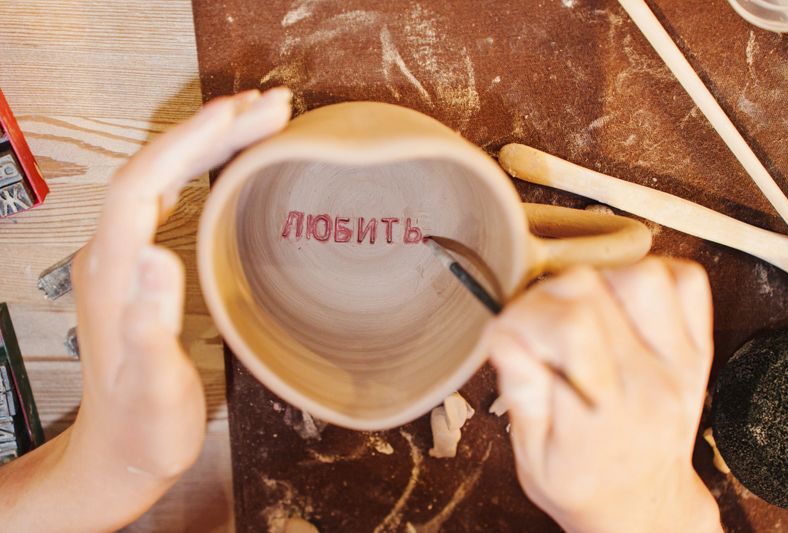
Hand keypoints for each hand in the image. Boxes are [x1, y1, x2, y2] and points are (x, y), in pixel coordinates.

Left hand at [0, 87, 291, 532]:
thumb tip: (157, 255)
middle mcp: (110, 254)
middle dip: (211, 129)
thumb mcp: (151, 385)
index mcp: (111, 273)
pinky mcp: (136, 266)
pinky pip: (167, 195)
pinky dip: (199, 167)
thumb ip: (149, 323)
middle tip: (272, 106)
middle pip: (155, 166)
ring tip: (258, 118)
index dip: (190, 140)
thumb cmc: (143, 425)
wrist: (120, 450)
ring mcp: (122, 257)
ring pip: (161, 174)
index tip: (241, 113)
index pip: (144, 182)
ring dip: (207, 140)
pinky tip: (224, 161)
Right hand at [488, 258, 721, 532]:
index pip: (562, 328)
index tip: (504, 337)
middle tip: (536, 328)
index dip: (518, 320)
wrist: (643, 506)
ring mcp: (678, 363)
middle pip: (591, 291)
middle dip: (546, 299)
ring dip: (599, 283)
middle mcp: (648, 384)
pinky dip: (650, 278)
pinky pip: (687, 282)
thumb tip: (504, 335)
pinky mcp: (697, 349)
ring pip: (640, 276)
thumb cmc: (581, 483)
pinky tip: (621, 304)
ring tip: (582, 315)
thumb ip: (521, 396)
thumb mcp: (533, 458)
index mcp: (602, 417)